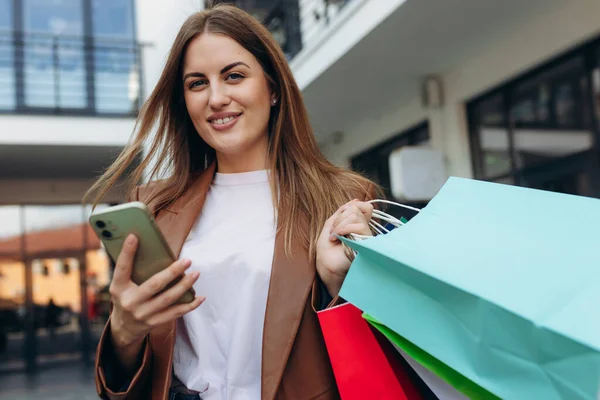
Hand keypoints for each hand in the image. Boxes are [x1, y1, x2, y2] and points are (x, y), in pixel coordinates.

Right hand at [109, 235, 203, 353]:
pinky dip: (190, 305)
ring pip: (168, 299)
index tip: (134, 236)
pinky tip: (201, 297)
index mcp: (119, 288)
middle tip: (187, 260)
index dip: (127, 253)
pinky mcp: (154, 322)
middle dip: (172, 272)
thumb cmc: (126, 297)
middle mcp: (130, 302)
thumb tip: (144, 244)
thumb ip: (130, 270)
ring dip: (184, 286)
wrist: (123, 328)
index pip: (122, 268)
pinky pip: (175, 313)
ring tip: (196, 273)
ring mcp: (143, 314)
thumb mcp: (121, 286)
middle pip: (154, 285)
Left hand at [316, 200, 372, 297]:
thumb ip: (342, 212)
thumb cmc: (327, 250)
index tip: (341, 216)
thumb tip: (355, 201)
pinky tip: (338, 238)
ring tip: (335, 236)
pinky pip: (359, 225)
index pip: (365, 207)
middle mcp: (364, 230)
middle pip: (356, 209)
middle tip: (333, 232)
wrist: (325, 265)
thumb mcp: (331, 225)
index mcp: (357, 225)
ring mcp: (366, 236)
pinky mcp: (366, 242)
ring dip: (340, 224)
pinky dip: (343, 228)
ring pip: (355, 215)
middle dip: (339, 219)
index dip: (353, 206)